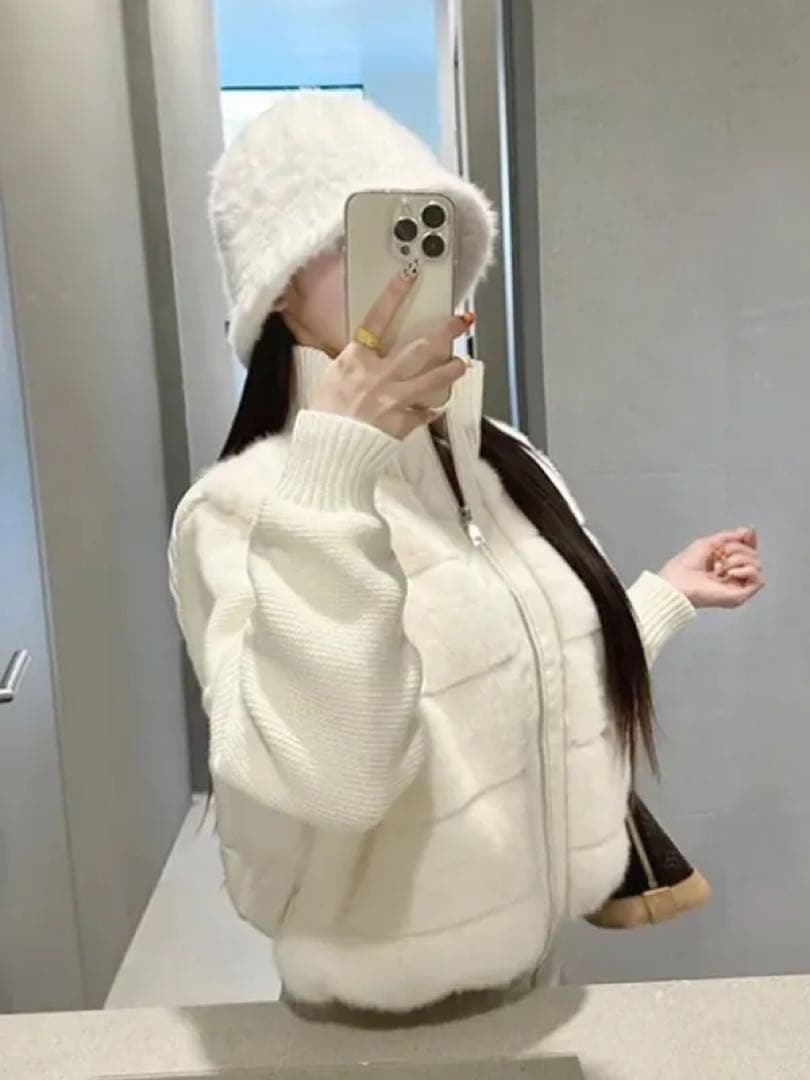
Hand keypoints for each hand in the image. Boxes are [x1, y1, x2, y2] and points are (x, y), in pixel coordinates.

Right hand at [312, 271, 468, 439]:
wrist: (328, 453)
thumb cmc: (324, 418)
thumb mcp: (332, 379)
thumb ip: (355, 363)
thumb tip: (367, 353)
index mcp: (355, 360)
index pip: (377, 318)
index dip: (395, 293)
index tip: (411, 275)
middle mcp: (378, 376)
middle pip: (420, 346)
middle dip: (444, 331)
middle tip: (461, 320)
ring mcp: (393, 400)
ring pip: (433, 378)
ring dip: (452, 368)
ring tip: (461, 363)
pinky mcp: (402, 423)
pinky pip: (425, 413)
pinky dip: (431, 409)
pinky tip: (436, 406)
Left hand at [659, 528, 764, 609]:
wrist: (678, 582)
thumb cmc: (685, 566)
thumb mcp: (709, 543)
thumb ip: (729, 537)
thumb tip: (748, 531)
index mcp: (726, 564)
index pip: (748, 551)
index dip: (750, 541)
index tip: (748, 532)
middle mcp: (734, 576)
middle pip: (753, 555)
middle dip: (737, 549)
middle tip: (720, 555)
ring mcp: (738, 586)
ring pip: (757, 566)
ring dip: (739, 559)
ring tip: (721, 566)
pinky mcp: (741, 596)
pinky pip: (759, 580)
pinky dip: (746, 571)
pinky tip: (730, 572)